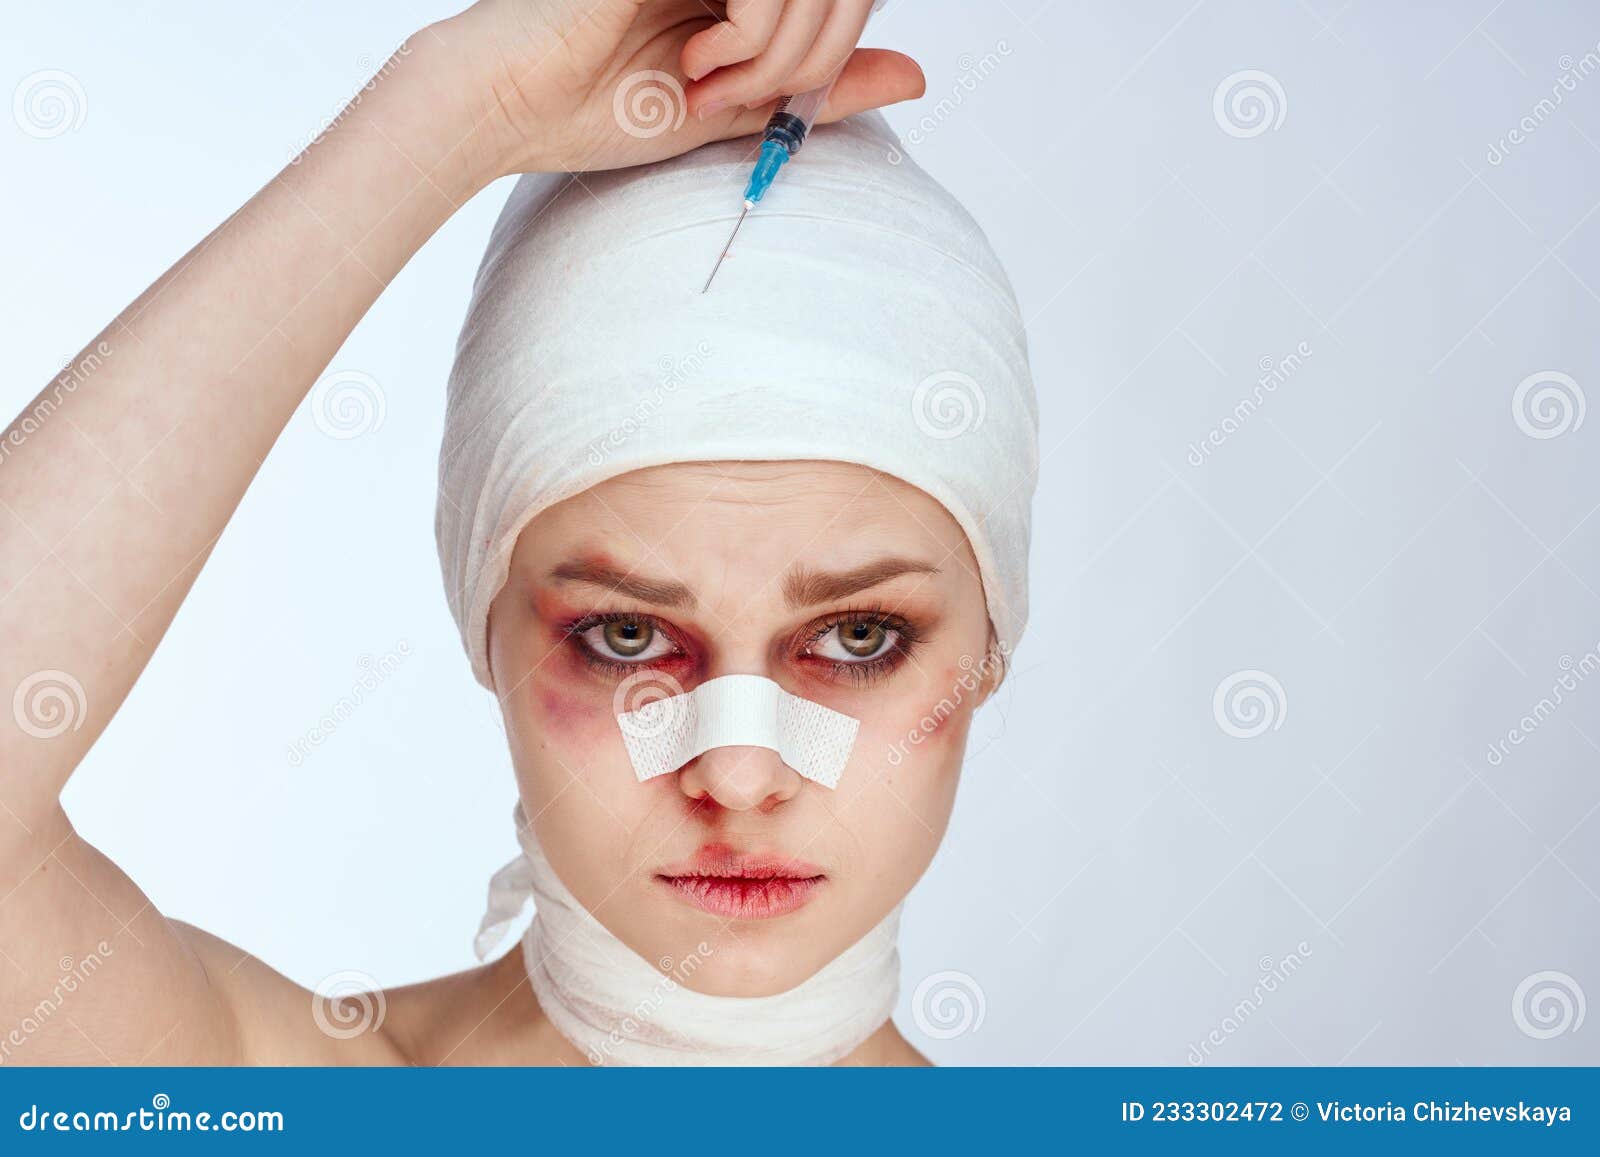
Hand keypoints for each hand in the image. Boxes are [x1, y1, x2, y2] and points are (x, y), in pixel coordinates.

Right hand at [431, 0, 922, 178]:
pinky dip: (754, 39)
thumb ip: (823, 89)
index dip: (831, 54)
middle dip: (808, 60)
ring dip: (777, 55)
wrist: (511, 104)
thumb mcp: (736, 107)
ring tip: (706, 78)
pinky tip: (695, 55)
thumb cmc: (596, 109)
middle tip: (731, 92)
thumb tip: (918, 75)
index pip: (846, 1)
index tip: (761, 94)